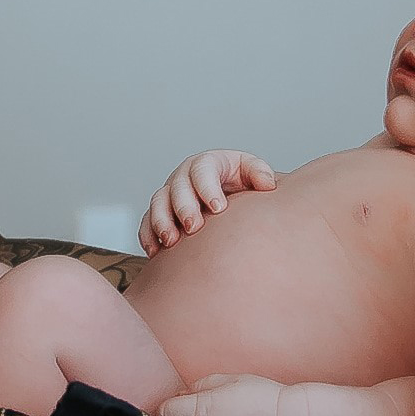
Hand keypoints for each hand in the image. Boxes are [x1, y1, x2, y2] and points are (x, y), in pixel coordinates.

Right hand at [141, 150, 275, 251]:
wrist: (231, 198)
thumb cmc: (241, 183)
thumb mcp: (252, 171)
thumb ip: (260, 173)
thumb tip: (267, 184)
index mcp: (208, 163)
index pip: (203, 170)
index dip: (207, 187)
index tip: (218, 208)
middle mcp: (184, 177)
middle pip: (177, 187)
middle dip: (183, 207)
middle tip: (194, 227)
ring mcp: (170, 195)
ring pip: (157, 204)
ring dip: (161, 222)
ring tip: (171, 241)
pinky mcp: (160, 213)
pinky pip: (146, 223)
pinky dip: (148, 236)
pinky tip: (155, 252)